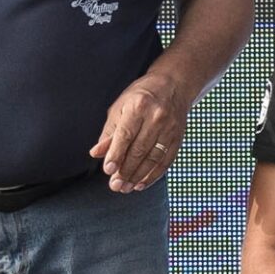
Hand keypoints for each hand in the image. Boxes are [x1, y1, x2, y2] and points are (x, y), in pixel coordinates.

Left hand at [88, 74, 186, 192]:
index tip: (108, 170)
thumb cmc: (141, 96)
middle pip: (140, 149)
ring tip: (125, 187)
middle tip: (115, 185)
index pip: (125, 135)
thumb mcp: (120, 108)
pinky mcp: (177, 138)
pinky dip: (153, 175)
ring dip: (138, 176)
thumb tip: (96, 153)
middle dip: (126, 171)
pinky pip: (165, 161)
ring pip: (153, 158)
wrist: (173, 86)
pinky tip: (141, 184)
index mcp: (138, 106)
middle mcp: (157, 117)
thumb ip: (109, 132)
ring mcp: (170, 128)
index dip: (116, 154)